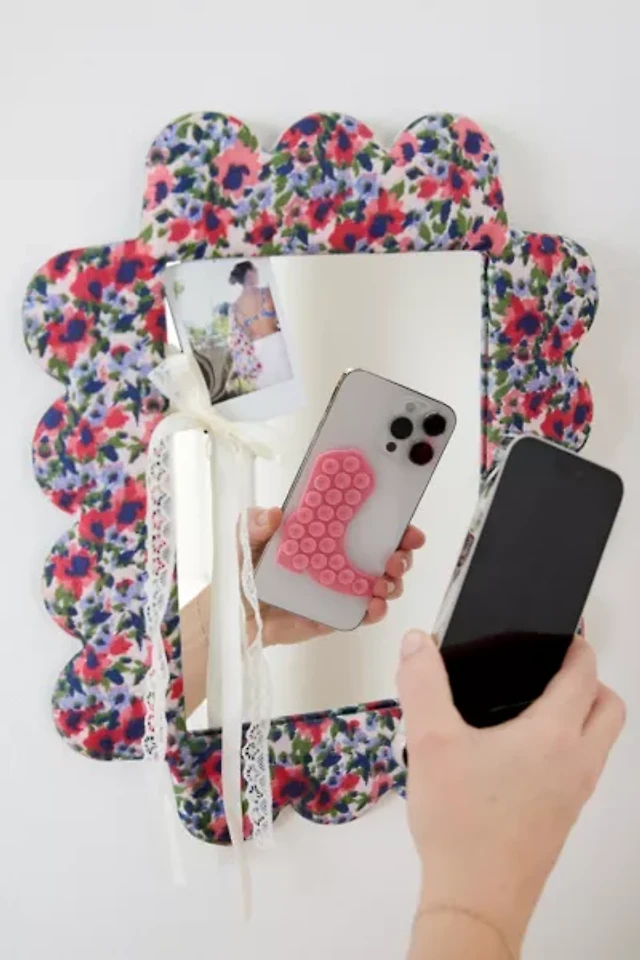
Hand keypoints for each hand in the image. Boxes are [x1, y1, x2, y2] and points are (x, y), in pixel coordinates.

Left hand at [246, 506, 425, 646]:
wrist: (235, 612)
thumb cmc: (246, 568)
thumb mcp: (248, 538)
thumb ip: (256, 523)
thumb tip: (274, 514)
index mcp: (328, 534)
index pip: (368, 524)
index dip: (392, 524)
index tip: (405, 525)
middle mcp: (342, 560)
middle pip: (385, 555)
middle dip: (401, 554)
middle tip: (399, 556)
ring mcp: (342, 590)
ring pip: (381, 585)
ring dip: (393, 583)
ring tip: (385, 583)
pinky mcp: (336, 617)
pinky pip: (363, 616)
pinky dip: (375, 611)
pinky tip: (374, 606)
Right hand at [397, 631, 624, 957]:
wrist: (474, 900)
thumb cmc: (461, 822)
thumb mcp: (429, 742)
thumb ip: (422, 684)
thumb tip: (416, 641)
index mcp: (553, 735)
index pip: (584, 676)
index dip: (577, 648)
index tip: (562, 635)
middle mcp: (576, 763)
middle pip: (609, 709)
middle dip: (591, 682)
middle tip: (554, 671)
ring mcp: (574, 795)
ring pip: (598, 743)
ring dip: (582, 717)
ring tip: (531, 708)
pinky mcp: (562, 819)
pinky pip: (581, 770)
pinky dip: (567, 749)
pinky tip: (517, 756)